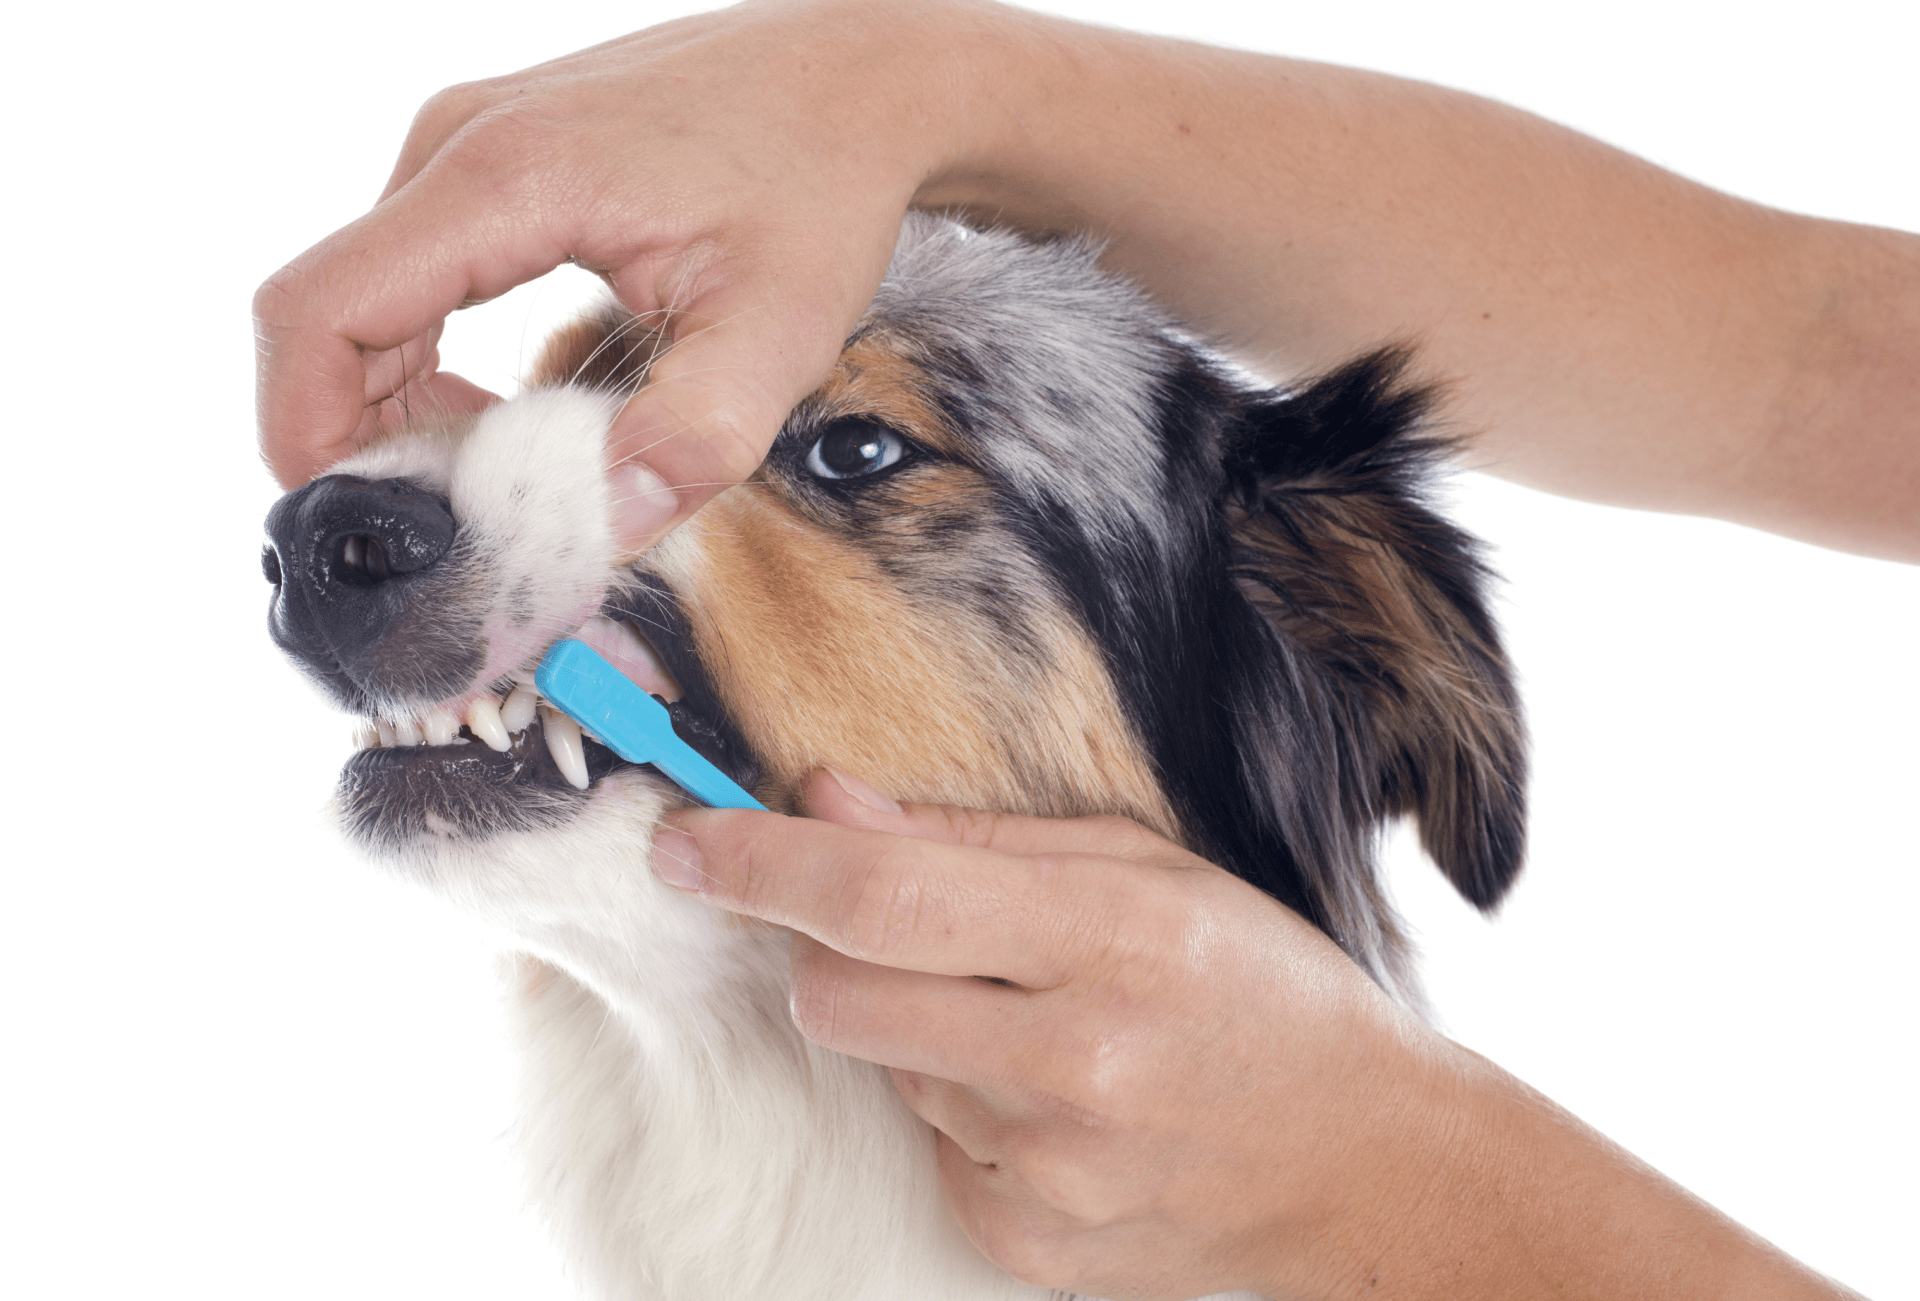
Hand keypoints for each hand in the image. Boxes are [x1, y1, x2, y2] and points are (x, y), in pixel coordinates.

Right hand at [253, 0, 994, 548]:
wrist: (854, 73)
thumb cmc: (822, 181)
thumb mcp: (781, 329)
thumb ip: (694, 436)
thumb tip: (604, 528)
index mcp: (507, 178)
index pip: (322, 309)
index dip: (306, 429)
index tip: (361, 521)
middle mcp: (460, 141)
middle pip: (327, 313)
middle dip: (362, 434)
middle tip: (453, 523)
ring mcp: (466, 139)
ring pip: (361, 296)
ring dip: (396, 402)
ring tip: (493, 474)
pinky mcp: (488, 154)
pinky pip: (405, 271)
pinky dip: (426, 357)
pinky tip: (502, 411)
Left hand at [652, 767, 1460, 1299]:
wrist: (1360, 1157)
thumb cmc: (1254, 984)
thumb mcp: (1146, 868)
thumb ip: (974, 840)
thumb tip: (823, 799)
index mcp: (1108, 940)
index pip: (882, 896)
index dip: (763, 863)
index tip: (682, 840)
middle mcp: (1073, 1064)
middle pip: (838, 993)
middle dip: (830, 947)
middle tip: (906, 930)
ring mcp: (1048, 1171)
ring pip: (881, 1067)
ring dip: (918, 1029)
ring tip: (1035, 1025)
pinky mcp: (1028, 1245)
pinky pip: (926, 1148)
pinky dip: (959, 1111)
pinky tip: (1052, 1102)